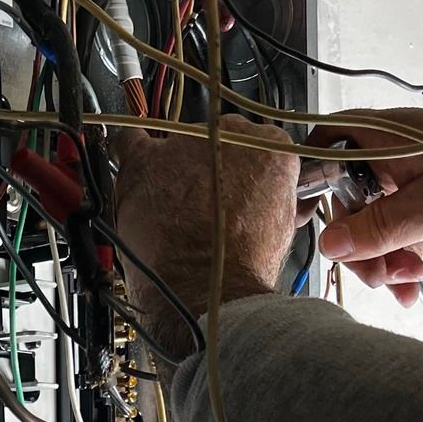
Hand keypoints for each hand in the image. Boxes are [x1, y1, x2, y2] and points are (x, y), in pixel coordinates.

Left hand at [113, 117, 300, 361]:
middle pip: (216, 138)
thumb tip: (291, 200)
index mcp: (269, 146)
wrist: (207, 286)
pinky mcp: (147, 161)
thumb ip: (283, 200)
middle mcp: (229, 135)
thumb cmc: (243, 264)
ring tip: (171, 203)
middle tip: (203, 200)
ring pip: (176, 141)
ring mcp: (185, 144)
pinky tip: (138, 171)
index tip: (236, 184)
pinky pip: (131, 141)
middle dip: (209, 165)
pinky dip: (132, 152)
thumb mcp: (283, 228)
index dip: (243, 167)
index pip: (257, 141)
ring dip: (173, 167)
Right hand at [315, 108, 422, 304]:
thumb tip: (330, 243)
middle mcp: (402, 153)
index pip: (330, 146)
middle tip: (375, 273)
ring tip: (405, 281)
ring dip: (382, 257)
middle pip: (351, 196)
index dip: (316, 183)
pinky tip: (413, 283)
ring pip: (376, 220)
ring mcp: (419, 179)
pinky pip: (402, 233)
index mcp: (395, 137)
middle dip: (356, 240)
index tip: (315, 224)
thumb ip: (377, 228)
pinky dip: (403, 259)